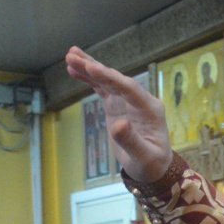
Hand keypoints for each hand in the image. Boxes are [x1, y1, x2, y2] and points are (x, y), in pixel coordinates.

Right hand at [65, 46, 172, 181]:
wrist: (153, 168)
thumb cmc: (151, 164)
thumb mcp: (143, 157)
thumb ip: (131, 141)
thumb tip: (117, 125)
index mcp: (150, 110)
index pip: (129, 88)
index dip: (110, 77)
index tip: (91, 68)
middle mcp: (140, 101)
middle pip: (116, 80)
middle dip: (95, 68)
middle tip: (72, 56)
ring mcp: (128, 102)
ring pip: (107, 81)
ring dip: (89, 68)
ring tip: (69, 56)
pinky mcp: (117, 106)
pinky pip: (102, 88)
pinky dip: (89, 79)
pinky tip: (73, 70)